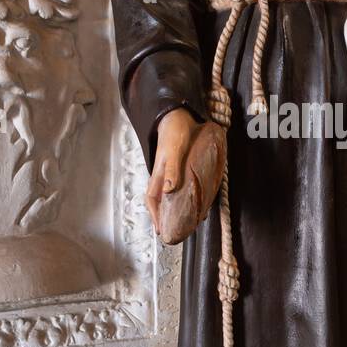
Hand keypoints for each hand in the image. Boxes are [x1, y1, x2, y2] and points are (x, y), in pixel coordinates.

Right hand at [146, 107, 198, 236]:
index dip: (155, 215)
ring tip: (184, 222)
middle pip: (159, 200)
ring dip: (173, 208)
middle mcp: (163, 174)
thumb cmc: (176, 131)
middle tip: (172, 233)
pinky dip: (184, 196)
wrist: (179, 114)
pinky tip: (194, 202)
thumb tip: (168, 190)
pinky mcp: (179, 166)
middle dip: (163, 217)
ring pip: (169, 194)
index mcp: (159, 172)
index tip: (161, 231)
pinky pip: (179, 186)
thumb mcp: (175, 150)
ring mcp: (170, 170)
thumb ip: (172, 169)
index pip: (152, 198)